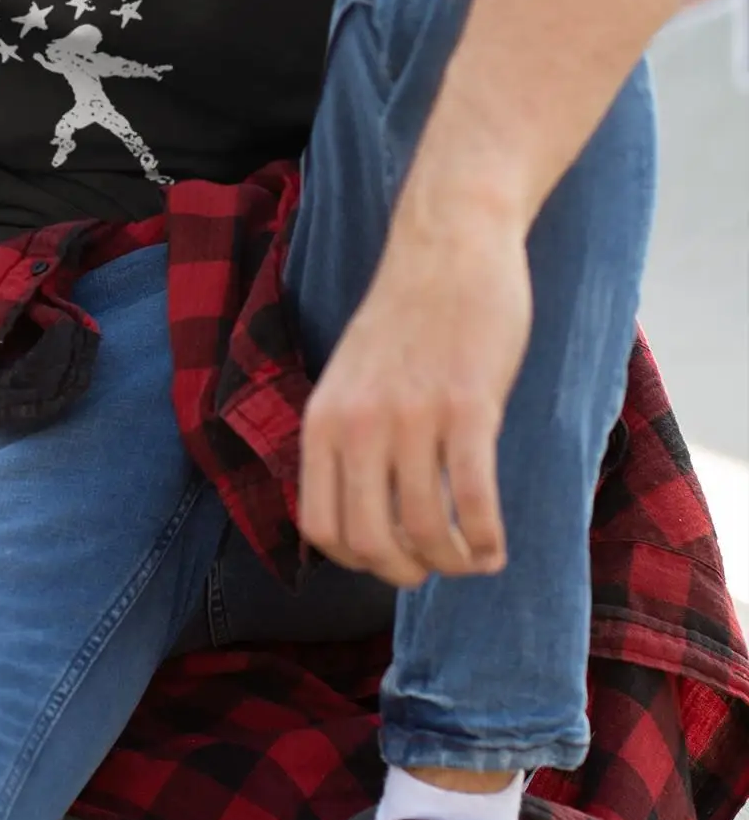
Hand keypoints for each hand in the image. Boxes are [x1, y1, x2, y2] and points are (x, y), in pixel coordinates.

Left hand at [298, 211, 533, 586]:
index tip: (390, 558)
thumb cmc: (408, 316)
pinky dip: (487, 537)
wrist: (447, 246)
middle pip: (370, 541)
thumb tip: (367, 509)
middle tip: (435, 569)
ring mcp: (411, 418)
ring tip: (474, 561)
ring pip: (425, 529)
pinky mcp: (467, 407)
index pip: (321, 527)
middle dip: (405, 573)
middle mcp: (357, 425)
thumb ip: (349, 437)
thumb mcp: (350, 378)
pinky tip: (498, 545)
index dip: (357, 560)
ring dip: (454, 562)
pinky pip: (474, 499)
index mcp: (323, 421)